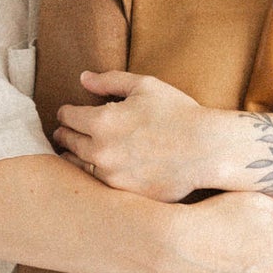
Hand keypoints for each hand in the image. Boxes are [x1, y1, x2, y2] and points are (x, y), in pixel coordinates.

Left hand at [55, 71, 238, 202]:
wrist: (207, 150)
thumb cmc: (178, 112)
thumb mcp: (145, 86)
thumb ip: (109, 81)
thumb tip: (83, 78)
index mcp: (101, 121)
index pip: (67, 117)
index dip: (67, 112)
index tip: (69, 113)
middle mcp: (100, 151)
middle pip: (68, 142)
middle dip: (66, 134)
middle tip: (65, 133)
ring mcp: (111, 176)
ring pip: (77, 167)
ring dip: (75, 157)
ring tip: (78, 152)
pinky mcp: (123, 194)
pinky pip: (98, 185)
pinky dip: (94, 175)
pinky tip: (101, 168)